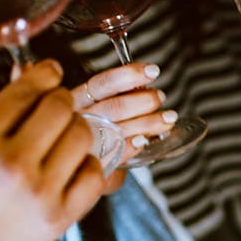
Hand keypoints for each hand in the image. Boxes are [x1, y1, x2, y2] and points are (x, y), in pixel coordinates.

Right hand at [0, 60, 104, 240]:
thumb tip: (30, 69)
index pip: (27, 91)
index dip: (46, 75)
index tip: (53, 73)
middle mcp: (9, 163)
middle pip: (62, 108)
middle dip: (62, 103)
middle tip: (58, 109)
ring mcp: (38, 192)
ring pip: (83, 136)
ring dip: (78, 131)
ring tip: (64, 138)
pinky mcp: (60, 216)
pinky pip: (95, 172)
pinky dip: (88, 164)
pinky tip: (72, 166)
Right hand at [72, 63, 173, 190]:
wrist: (72, 170)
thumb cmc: (89, 130)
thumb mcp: (95, 107)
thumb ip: (117, 95)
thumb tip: (145, 86)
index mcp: (76, 100)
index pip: (101, 84)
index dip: (127, 76)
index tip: (152, 71)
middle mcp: (78, 120)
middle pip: (113, 107)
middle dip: (144, 100)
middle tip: (160, 97)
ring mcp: (85, 143)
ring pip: (118, 130)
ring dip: (148, 122)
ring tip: (168, 118)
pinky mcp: (93, 164)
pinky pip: (116, 154)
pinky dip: (132, 145)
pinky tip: (144, 140)